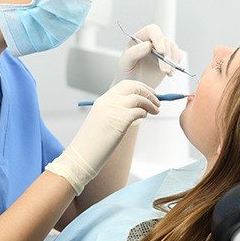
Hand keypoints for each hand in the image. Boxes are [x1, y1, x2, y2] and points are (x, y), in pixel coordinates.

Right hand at [45, 80, 159, 193]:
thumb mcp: (102, 121)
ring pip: (138, 97)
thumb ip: (116, 112)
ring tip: (156, 110)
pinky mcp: (120, 119)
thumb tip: (137, 109)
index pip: (125, 85)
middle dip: (148, 91)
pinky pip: (139, 110)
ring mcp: (113, 108)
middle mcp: (108, 101)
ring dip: (150, 102)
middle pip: (133, 87)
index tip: (149, 93)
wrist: (82, 155)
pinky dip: (145, 112)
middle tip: (157, 100)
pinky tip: (145, 117)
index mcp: (103, 100)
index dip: (140, 87)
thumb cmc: (93, 143)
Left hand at [114, 24, 182, 88]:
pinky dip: (176, 64)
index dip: (158, 38)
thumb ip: (133, 53)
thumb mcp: (125, 64)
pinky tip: (170, 73)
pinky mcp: (168, 58)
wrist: (134, 87)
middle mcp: (151, 41)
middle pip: (165, 41)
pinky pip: (177, 56)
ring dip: (172, 61)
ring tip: (167, 73)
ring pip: (173, 48)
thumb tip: (147, 45)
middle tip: (164, 70)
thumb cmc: (126, 73)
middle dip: (166, 56)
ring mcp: (161, 49)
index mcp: (139, 38)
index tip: (161, 51)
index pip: (152, 30)